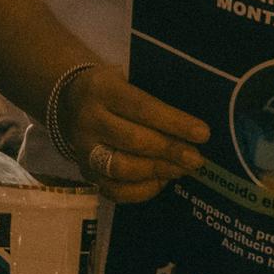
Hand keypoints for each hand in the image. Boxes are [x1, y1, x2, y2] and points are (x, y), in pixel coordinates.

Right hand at [56, 67, 209, 203]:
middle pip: (133, 140)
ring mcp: (82, 148)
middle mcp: (88, 119)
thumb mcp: (128, 83)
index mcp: (102, 89)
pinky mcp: (84, 171)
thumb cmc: (113, 91)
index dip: (174, 122)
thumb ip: (154, 104)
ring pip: (122, 168)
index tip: (203, 134)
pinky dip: (142, 190)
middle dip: (170, 151)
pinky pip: (115, 190)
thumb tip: (192, 133)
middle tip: (196, 159)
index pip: (142, 108)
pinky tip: (161, 181)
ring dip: (158, 171)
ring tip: (181, 170)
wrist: (70, 101)